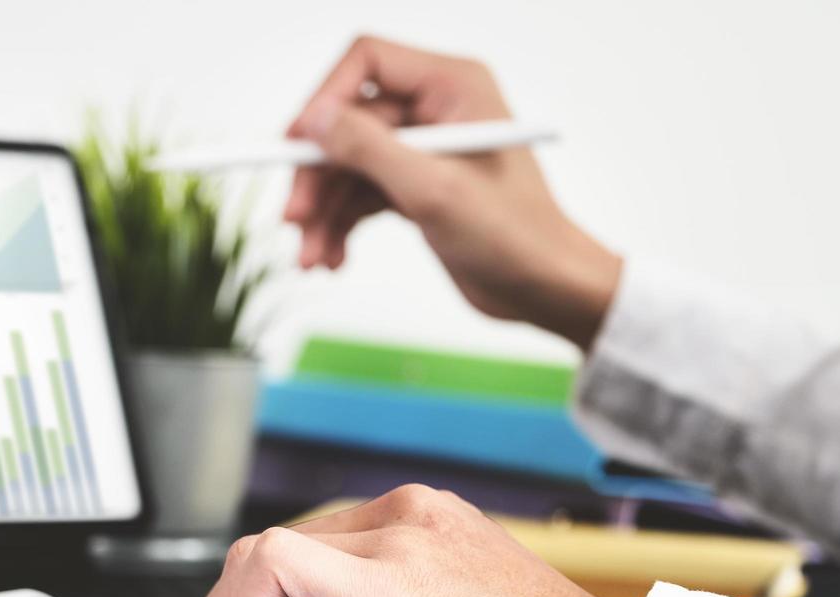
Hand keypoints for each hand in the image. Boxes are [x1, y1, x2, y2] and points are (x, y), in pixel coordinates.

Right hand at [284, 36, 621, 348]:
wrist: (545, 290)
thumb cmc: (515, 236)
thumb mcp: (433, 190)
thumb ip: (369, 149)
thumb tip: (314, 120)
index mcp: (453, 85)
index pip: (366, 63)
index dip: (323, 100)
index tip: (296, 147)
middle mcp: (435, 109)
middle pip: (346, 124)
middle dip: (317, 176)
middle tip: (294, 220)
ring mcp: (423, 149)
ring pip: (347, 166)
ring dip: (323, 212)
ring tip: (311, 258)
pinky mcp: (415, 187)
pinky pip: (360, 195)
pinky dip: (340, 227)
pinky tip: (332, 259)